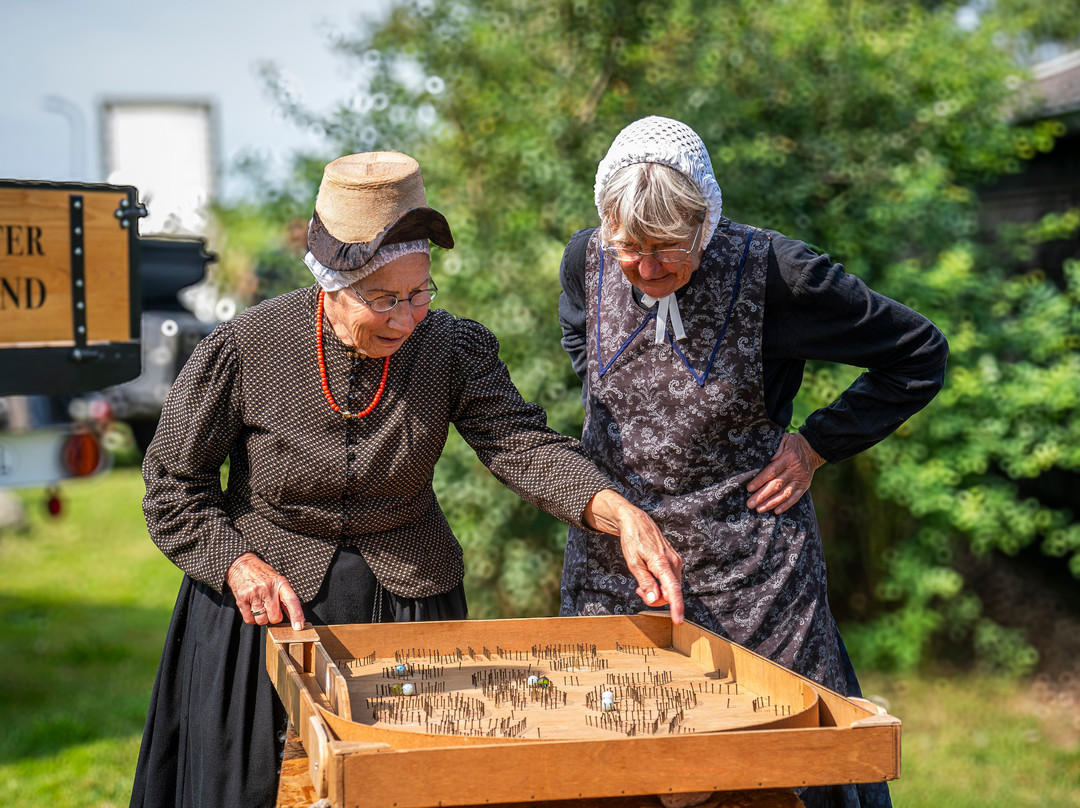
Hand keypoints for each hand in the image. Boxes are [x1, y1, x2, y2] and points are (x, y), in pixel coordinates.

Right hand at [225, 552, 304, 629]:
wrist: (242, 565)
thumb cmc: (263, 575)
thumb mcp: (278, 581)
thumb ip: (285, 598)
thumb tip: (297, 617)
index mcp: (280, 583)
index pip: (292, 600)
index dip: (297, 615)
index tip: (299, 627)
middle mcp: (268, 588)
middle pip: (275, 617)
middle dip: (274, 617)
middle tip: (270, 609)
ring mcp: (254, 594)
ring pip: (262, 620)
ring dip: (262, 618)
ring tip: (260, 607)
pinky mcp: (242, 599)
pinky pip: (249, 620)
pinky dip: (252, 619)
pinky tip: (252, 609)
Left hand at [584, 489, 684, 623]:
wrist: (636, 521)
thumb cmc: (633, 540)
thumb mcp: (633, 562)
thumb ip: (645, 581)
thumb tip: (654, 599)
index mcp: (662, 563)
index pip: (673, 590)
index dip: (676, 607)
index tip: (678, 620)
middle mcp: (673, 563)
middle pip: (670, 593)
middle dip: (656, 598)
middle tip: (639, 591)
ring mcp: (675, 562)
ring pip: (670, 588)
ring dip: (657, 591)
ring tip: (641, 584)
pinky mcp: (674, 561)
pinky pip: (670, 581)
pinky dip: (660, 585)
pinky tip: (649, 578)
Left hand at [745, 432, 824, 513]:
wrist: (814, 450)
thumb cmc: (794, 444)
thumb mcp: (785, 439)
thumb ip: (776, 447)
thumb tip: (768, 458)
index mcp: (788, 458)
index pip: (772, 471)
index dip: (760, 480)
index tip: (749, 488)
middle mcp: (795, 470)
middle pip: (776, 485)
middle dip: (762, 495)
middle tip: (750, 503)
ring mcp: (800, 480)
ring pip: (784, 494)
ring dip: (771, 503)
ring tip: (759, 509)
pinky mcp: (804, 486)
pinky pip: (795, 498)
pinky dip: (786, 505)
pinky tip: (776, 511)